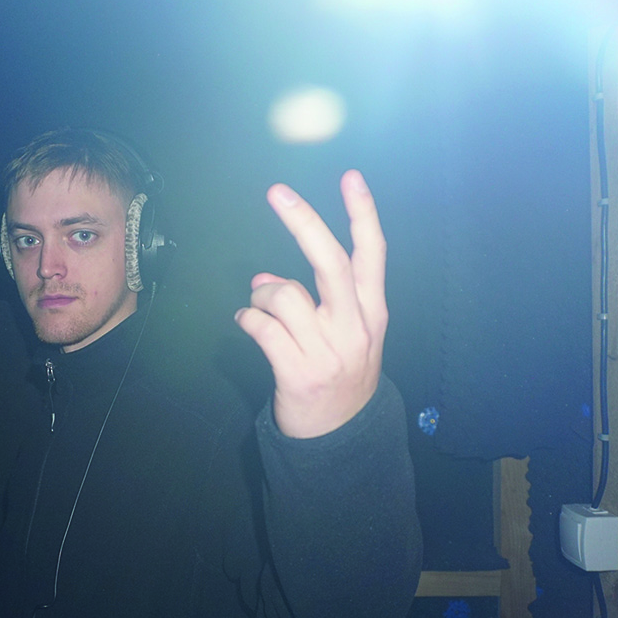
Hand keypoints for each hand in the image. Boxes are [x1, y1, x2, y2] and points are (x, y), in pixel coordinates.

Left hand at [235, 169, 387, 438]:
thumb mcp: (343, 335)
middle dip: (303, 222)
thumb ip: (313, 302)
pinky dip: (247, 321)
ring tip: (257, 306)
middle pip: (331, 263)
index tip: (351, 177)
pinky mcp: (300, 374)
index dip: (363, 213)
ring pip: (284, 294)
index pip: (372, 254)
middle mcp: (356, 328)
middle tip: (278, 192)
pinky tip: (245, 325)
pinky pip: (262, 329)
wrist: (340, 439)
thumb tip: (266, 277)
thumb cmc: (339, 375)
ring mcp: (329, 353)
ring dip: (261, 294)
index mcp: (372, 313)